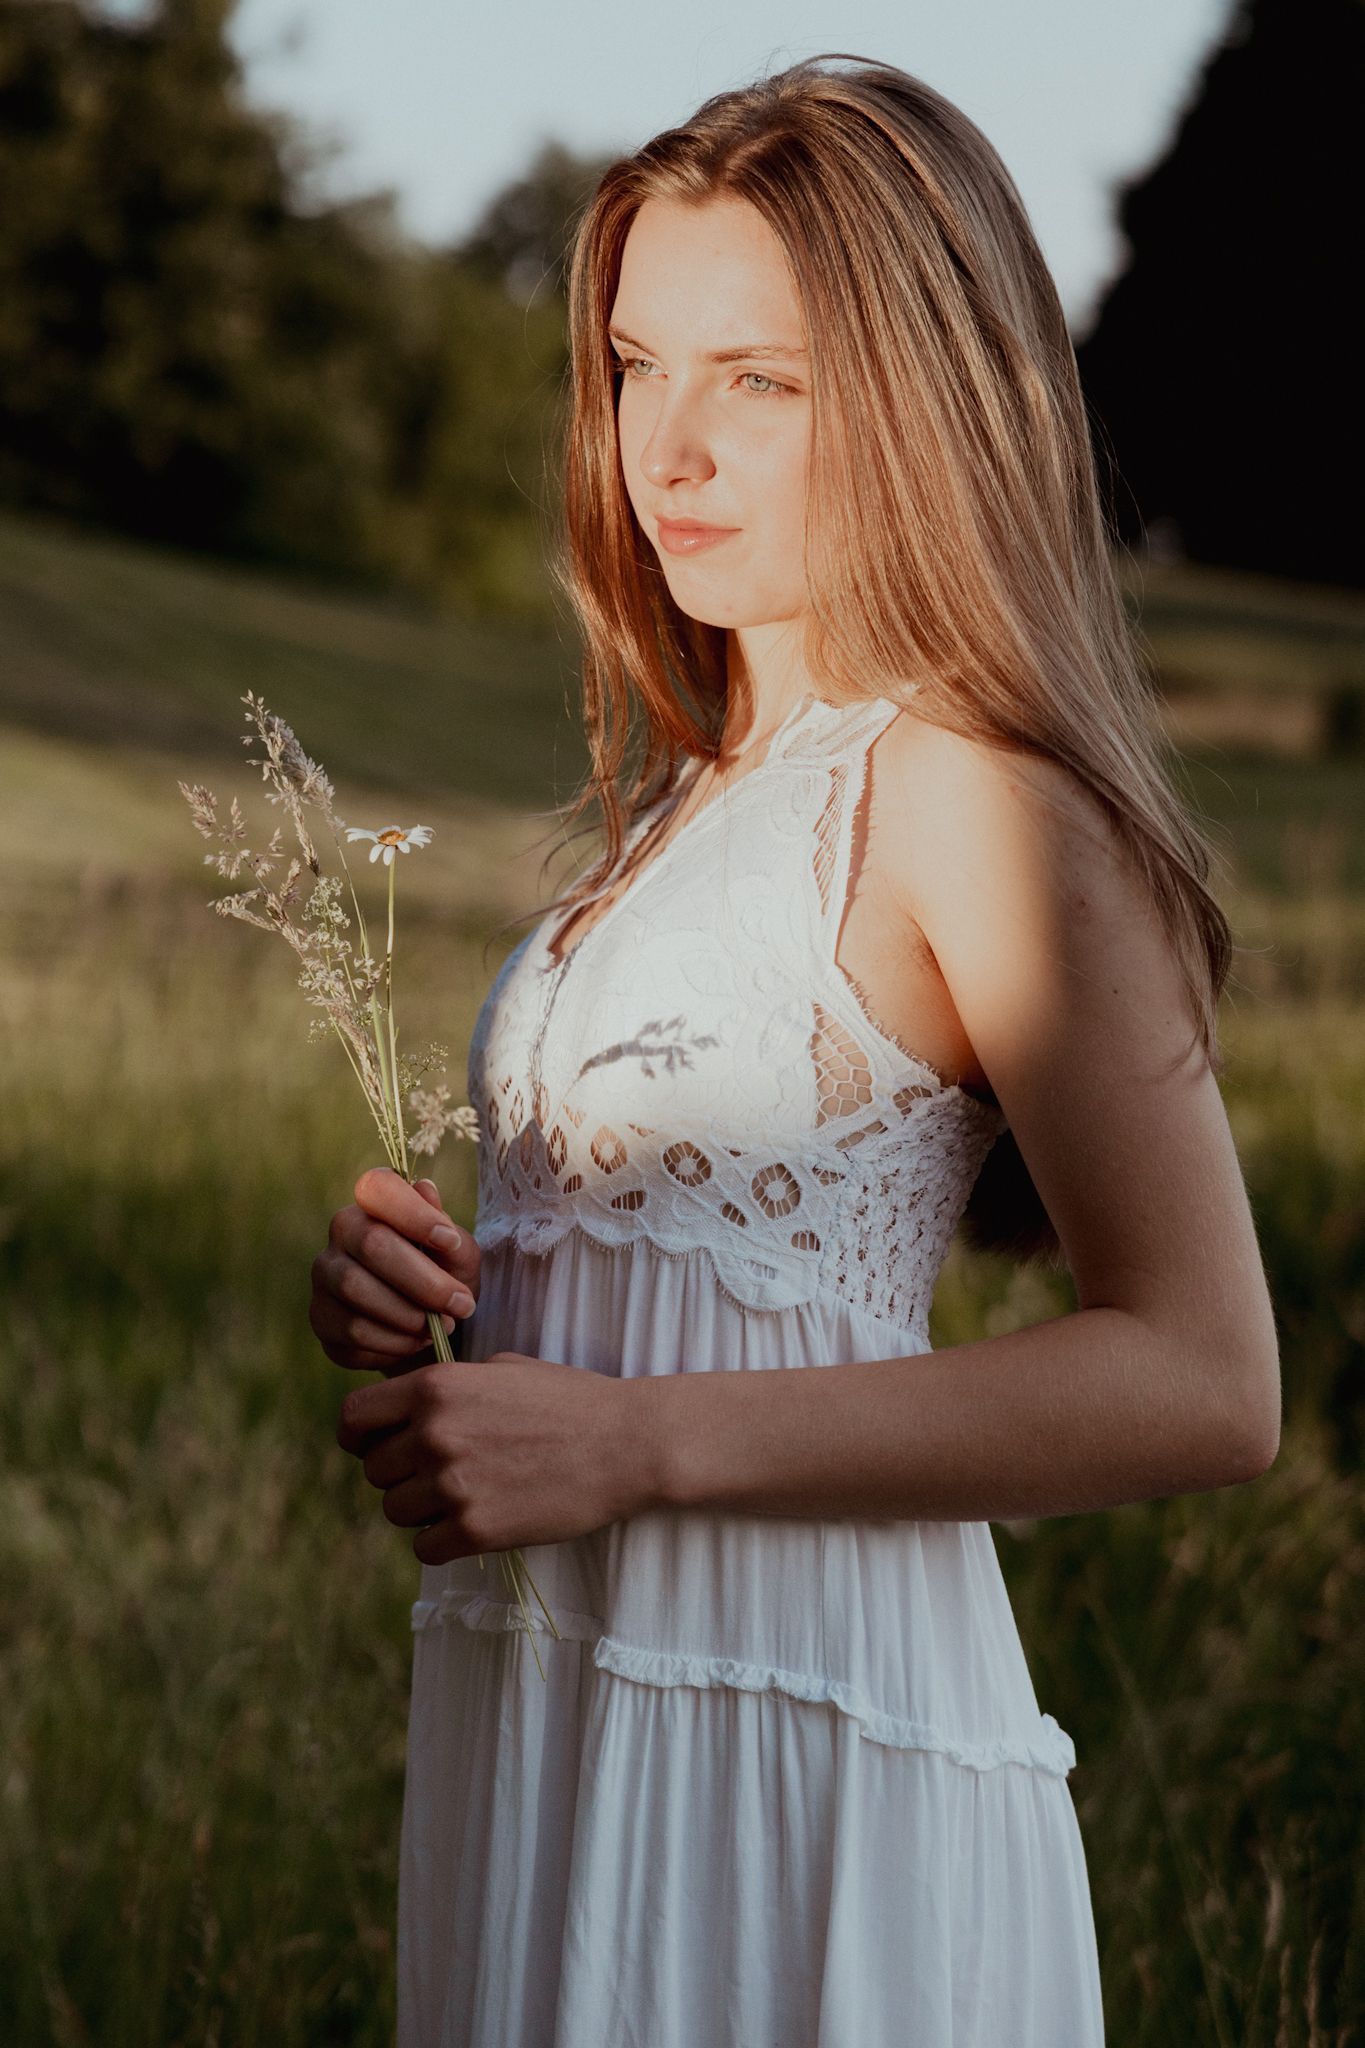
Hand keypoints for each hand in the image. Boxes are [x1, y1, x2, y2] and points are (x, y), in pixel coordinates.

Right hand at [310, 1166, 481, 1373]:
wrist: (431, 1328)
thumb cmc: (445, 1277)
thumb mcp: (459, 1255)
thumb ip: (447, 1229)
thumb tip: (426, 1190)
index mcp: (375, 1204)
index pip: (377, 1187)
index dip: (412, 1213)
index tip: (449, 1242)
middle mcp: (341, 1233)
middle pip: (372, 1245)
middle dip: (425, 1281)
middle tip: (461, 1305)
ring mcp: (325, 1276)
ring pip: (357, 1291)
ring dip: (410, 1316)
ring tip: (443, 1326)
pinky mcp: (322, 1319)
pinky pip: (352, 1332)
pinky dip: (394, 1342)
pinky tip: (416, 1342)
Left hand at [334, 1352, 647, 1564]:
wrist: (626, 1444)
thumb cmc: (569, 1400)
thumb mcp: (502, 1369)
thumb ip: (448, 1386)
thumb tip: (406, 1407)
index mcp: (436, 1387)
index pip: (354, 1417)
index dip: (358, 1435)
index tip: (373, 1446)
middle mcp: (434, 1434)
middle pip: (375, 1470)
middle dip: (399, 1473)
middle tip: (438, 1473)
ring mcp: (452, 1484)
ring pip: (396, 1511)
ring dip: (420, 1509)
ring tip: (462, 1497)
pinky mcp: (475, 1529)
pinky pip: (424, 1548)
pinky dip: (441, 1541)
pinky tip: (473, 1524)